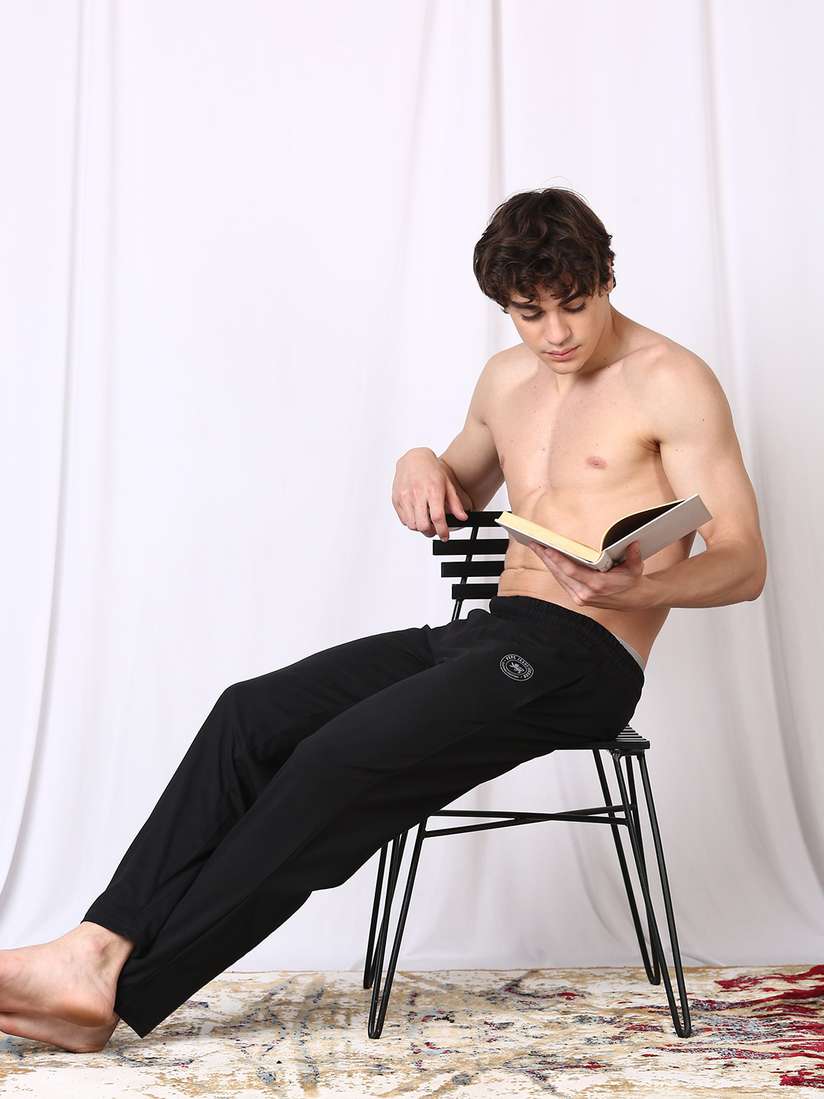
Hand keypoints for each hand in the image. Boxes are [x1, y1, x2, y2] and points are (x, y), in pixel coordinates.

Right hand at [392, 449, 472, 540]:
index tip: (445, 536)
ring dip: (420, 527)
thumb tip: (462, 517)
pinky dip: (411, 522)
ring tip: (425, 521)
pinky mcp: (396, 499)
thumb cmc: (431, 470)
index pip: (437, 517)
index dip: (442, 531)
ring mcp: (405, 497)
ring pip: (412, 525)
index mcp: (432, 491)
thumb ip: (455, 504)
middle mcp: (417, 494)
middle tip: (435, 530)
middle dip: (430, 532)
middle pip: (423, 525)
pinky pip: (403, 519)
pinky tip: (417, 515)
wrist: (413, 459)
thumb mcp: (447, 485)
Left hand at [527, 539, 650, 609]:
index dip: (557, 560)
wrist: (634, 599)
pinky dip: (554, 570)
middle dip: (546, 558)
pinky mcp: (578, 599)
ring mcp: (581, 598)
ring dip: (547, 563)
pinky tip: (547, 559)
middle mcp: (586, 594)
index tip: (547, 549)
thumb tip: (633, 543)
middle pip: (560, 574)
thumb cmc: (632, 580)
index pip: (571, 571)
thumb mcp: (635, 566)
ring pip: (559, 578)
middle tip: (534, 543)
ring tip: (537, 548)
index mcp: (598, 585)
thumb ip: (633, 555)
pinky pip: (562, 582)